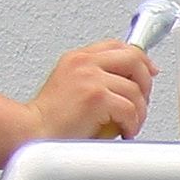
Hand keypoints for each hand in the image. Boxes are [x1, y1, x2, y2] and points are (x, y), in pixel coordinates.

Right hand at [26, 42, 153, 145]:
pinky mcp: (96, 97)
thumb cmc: (49, 119)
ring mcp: (90, 78)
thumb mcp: (71, 87)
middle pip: (134, 58)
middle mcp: (84, 63)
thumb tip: (126, 83)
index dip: (139, 59)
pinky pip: (130, 109)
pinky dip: (132, 124)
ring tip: (129, 124)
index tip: (149, 72)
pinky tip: (124, 131)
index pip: (117, 46)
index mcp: (78, 58)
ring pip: (135, 89)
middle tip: (141, 103)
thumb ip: (95, 78)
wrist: (30, 133)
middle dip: (146, 82)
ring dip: (139, 112)